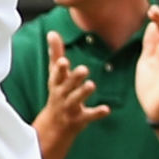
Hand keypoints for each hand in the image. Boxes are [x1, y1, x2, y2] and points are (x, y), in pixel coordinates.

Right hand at [35, 30, 105, 158]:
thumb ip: (55, 53)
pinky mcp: (79, 119)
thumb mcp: (55, 75)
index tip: (64, 61)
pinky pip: (89, 116)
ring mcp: (70, 107)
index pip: (57, 74)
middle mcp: (62, 95)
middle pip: (67, 86)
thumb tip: (52, 32)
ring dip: (83, 92)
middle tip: (84, 70)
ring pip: (76, 99)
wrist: (53, 126)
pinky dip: (97, 113)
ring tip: (92, 85)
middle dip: (74, 78)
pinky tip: (106, 109)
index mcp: (57, 83)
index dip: (60, 68)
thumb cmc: (57, 94)